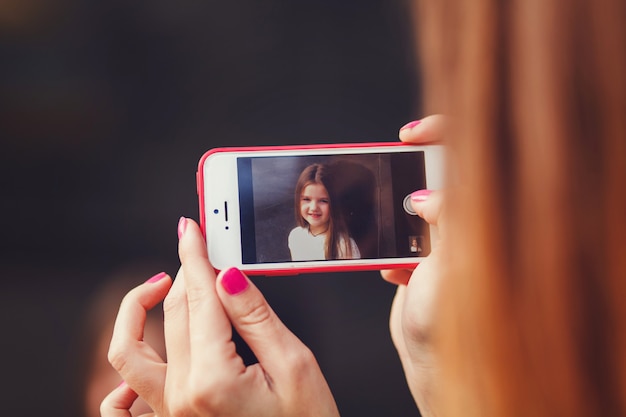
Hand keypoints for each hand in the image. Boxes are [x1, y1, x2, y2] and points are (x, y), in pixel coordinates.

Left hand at [101, 218, 338, 416]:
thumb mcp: (295, 365)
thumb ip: (255, 317)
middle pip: (172, 314)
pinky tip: (141, 355)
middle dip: (186, 273)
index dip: (196, 256)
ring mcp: (170, 414)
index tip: (191, 228)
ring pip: (133, 350)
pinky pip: (122, 406)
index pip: (200, 297)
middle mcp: (182, 398)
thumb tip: (227, 275)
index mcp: (213, 380)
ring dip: (139, 312)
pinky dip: (121, 378)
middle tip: (201, 249)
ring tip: (161, 288)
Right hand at [381, 115, 446, 416]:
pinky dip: (392, 248)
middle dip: (409, 176)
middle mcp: (465, 227)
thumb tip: (424, 195)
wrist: (428, 361)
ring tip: (394, 245)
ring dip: (395, 220)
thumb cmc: (448, 323)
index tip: (408, 137)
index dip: (441, 135)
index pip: (471, 159)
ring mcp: (443, 243)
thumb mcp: (451, 265)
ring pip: (414, 207)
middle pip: (438, 176)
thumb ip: (445, 219)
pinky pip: (402, 236)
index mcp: (481, 220)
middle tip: (389, 172)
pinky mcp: (423, 259)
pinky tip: (396, 272)